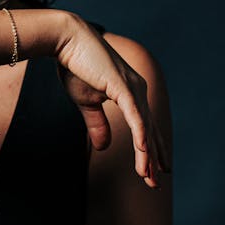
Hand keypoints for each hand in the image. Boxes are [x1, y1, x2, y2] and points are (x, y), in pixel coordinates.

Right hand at [55, 15, 169, 186]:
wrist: (66, 41)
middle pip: (150, 131)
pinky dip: (141, 139)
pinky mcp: (124, 89)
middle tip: (157, 182)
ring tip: (150, 178)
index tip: (156, 170)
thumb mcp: (86, 103)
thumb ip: (98, 124)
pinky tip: (144, 156)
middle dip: (154, 159)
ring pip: (145, 130)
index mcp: (131, 93)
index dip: (150, 150)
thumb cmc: (75, 67)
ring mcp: (133, 89)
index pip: (145, 127)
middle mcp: (138, 91)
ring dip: (147, 156)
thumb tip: (104, 147)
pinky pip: (136, 120)